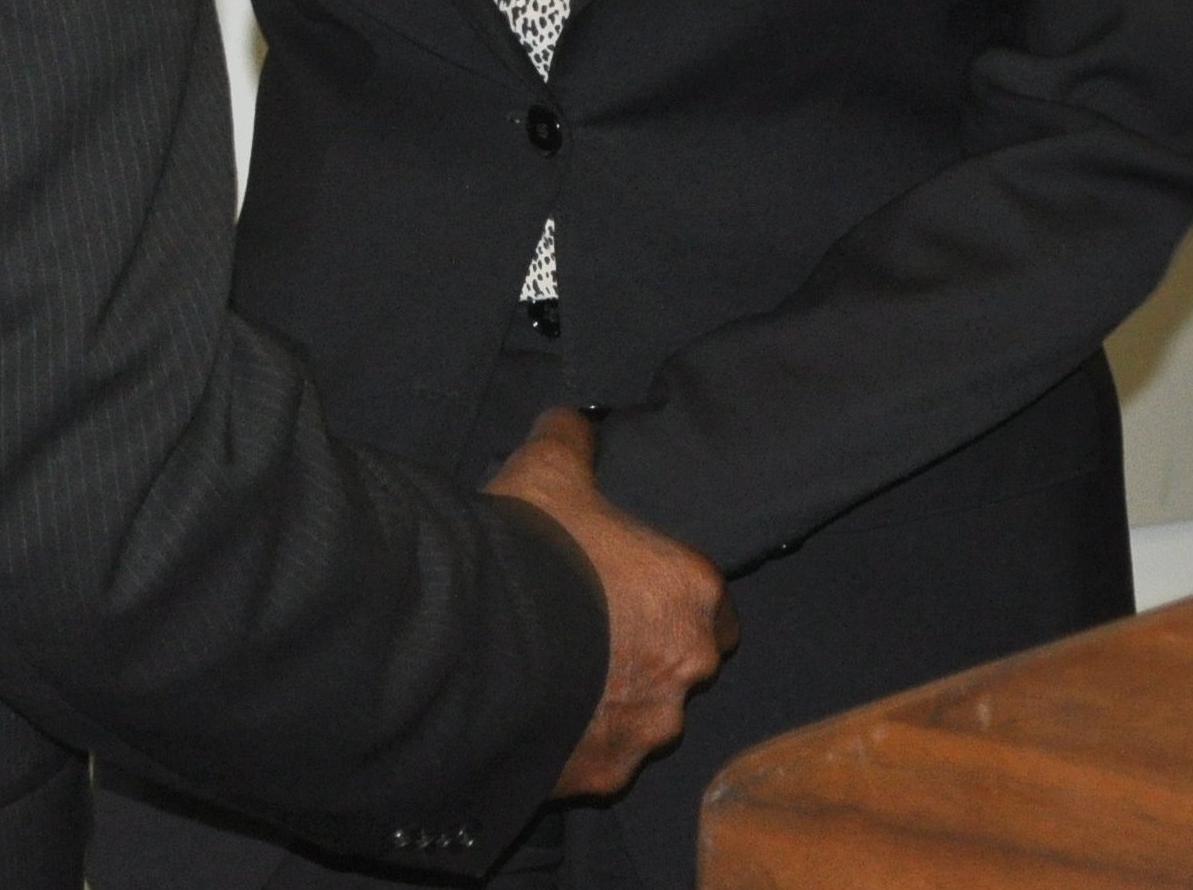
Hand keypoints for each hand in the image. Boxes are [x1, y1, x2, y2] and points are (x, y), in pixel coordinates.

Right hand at [484, 406, 737, 797]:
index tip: (631, 584)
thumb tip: (575, 421)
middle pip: (681, 661)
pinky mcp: (604, 771)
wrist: (480, 639)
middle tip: (587, 625)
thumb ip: (571, 438)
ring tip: (553, 668)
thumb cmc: (532, 548)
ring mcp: (648, 728)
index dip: (672, 592)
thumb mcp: (548, 466)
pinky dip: (575, 736)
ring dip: (610, 695)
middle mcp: (687, 666)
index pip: (712, 600)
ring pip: (642, 714)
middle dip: (643, 648)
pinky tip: (534, 707)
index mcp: (691, 592)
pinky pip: (597, 753)